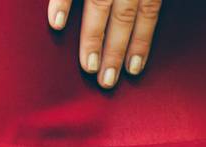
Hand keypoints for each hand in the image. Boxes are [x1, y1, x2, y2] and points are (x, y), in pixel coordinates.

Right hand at [49, 0, 163, 89]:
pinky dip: (62, 4)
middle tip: (108, 81)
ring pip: (99, 7)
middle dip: (116, 51)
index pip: (148, 13)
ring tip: (88, 66)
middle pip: (123, 17)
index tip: (133, 70)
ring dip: (93, 39)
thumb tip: (146, 14)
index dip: (141, 42)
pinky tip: (58, 25)